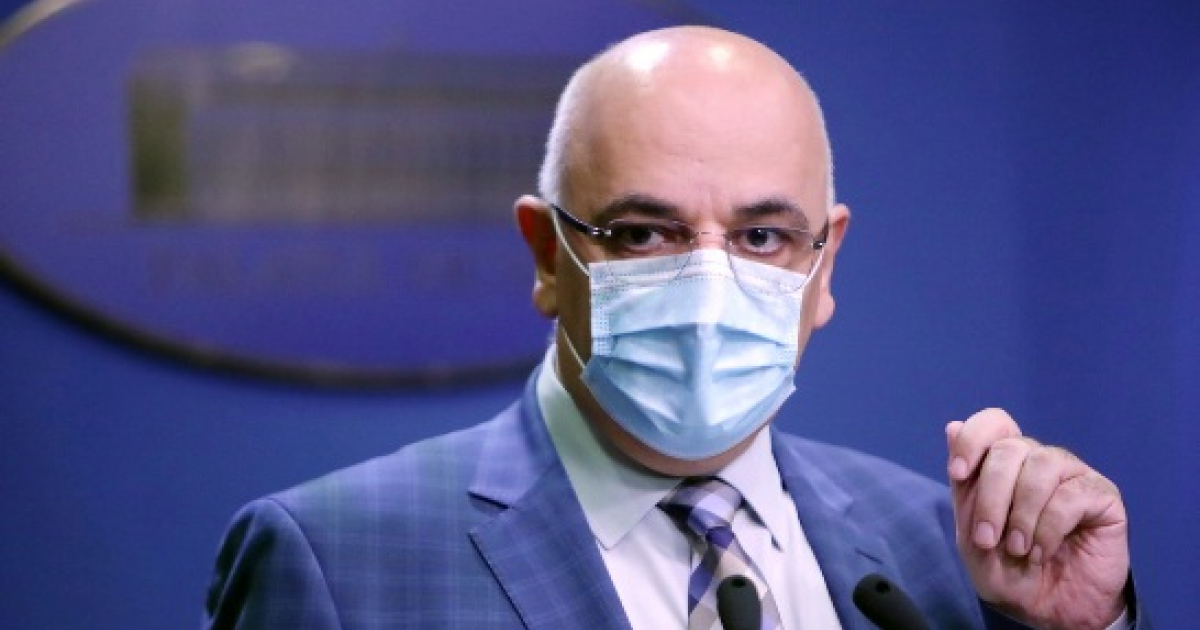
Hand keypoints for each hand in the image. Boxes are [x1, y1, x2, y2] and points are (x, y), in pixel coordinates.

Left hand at [945, 409, 1129, 629]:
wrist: (1050, 612)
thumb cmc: (1010, 573)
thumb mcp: (972, 537)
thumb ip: (964, 487)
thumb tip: (952, 427)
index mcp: (1005, 464)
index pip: (994, 422)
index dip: (974, 439)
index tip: (958, 474)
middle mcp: (1038, 460)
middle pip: (1010, 447)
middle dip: (991, 496)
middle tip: (988, 539)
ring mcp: (1072, 475)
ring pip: (1042, 465)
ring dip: (1022, 513)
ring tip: (1019, 549)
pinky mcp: (1102, 495)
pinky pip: (1071, 495)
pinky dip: (1049, 527)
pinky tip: (1043, 551)